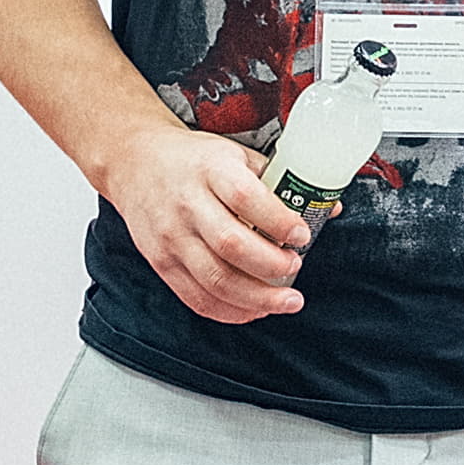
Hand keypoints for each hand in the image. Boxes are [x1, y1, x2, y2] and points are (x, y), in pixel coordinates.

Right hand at [100, 120, 311, 323]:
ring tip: (287, 300)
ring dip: (257, 298)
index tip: (303, 235)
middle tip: (295, 267)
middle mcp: (187, 204)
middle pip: (231, 245)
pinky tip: (254, 309)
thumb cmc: (193, 159)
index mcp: (211, 170)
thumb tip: (328, 209)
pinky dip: (229, 310)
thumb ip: (277, 181)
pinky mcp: (162, 262)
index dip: (278, 221)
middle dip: (272, 265)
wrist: (135, 162)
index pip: (247, 198)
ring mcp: (171, 237)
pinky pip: (196, 297)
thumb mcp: (235, 154)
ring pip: (215, 279)